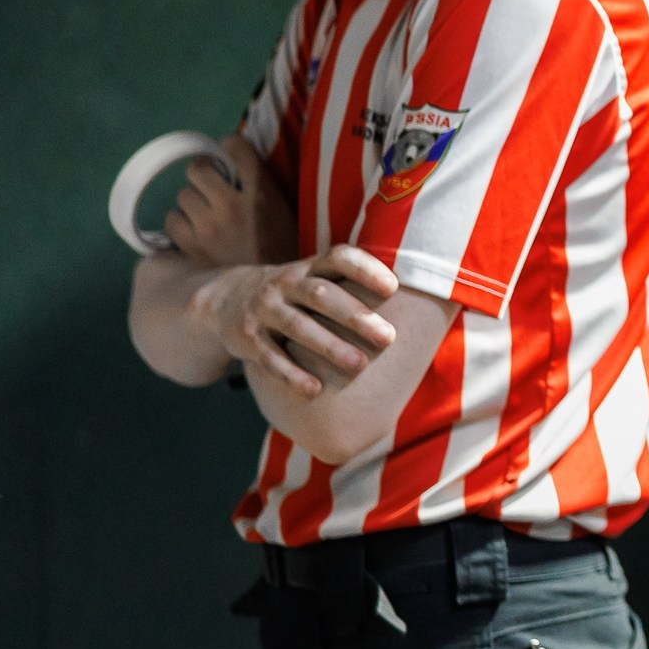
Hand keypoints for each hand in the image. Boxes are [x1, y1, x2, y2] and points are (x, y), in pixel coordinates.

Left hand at [163, 135, 294, 269]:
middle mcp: (233, 206)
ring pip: (182, 196)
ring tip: (206, 217)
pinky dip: (181, 224)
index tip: (228, 156)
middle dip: (203, 177)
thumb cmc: (279, 251)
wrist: (268, 293)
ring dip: (191, 204)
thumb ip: (259, 185)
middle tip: (211, 189)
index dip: (228, 147)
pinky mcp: (191, 247)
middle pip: (198, 169)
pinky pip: (172, 220)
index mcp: (262, 194)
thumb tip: (231, 157)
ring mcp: (209, 227)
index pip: (235, 147)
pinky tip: (195, 233)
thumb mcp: (282, 212)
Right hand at [194, 245, 398, 397]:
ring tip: (359, 365)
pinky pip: (270, 357)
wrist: (227, 299)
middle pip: (322, 295)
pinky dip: (291, 374)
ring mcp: (265, 309)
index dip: (365, 269)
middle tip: (389, 337)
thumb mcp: (317, 277)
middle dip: (356, 316)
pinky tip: (314, 390)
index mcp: (311, 266)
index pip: (339, 258)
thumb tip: (421, 303)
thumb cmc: (296, 292)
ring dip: (328, 346)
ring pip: (298, 326)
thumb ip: (355, 283)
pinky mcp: (248, 337)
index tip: (394, 287)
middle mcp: (287, 283)